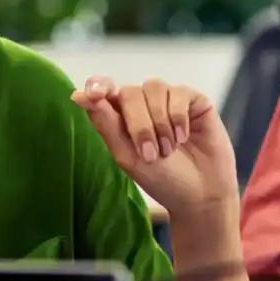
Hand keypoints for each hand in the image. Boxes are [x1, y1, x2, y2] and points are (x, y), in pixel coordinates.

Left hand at [72, 76, 237, 224]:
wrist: (201, 194)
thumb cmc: (162, 179)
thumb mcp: (127, 155)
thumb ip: (105, 123)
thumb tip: (77, 95)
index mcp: (122, 116)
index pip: (104, 89)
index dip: (98, 86)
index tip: (95, 94)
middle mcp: (144, 104)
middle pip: (129, 92)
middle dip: (139, 124)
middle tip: (151, 154)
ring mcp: (169, 100)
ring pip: (154, 88)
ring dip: (159, 122)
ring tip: (168, 149)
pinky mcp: (194, 100)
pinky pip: (179, 92)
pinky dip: (178, 117)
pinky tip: (184, 137)